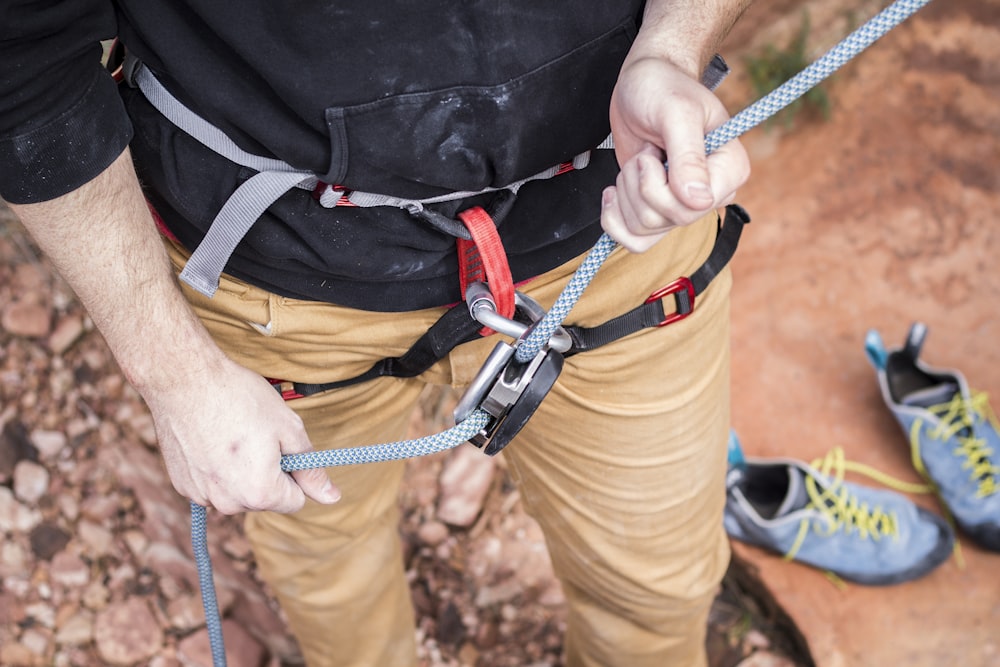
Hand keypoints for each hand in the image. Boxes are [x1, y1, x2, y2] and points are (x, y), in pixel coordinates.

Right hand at [143, 357, 340, 514]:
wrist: (184, 380)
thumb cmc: (239, 398)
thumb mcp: (288, 429)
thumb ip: (311, 470)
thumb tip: (332, 498)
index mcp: (260, 493)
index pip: (296, 501)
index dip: (296, 473)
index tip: (283, 446)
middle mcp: (228, 504)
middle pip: (266, 499)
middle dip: (269, 473)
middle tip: (257, 435)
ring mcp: (201, 496)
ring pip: (238, 493)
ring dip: (242, 472)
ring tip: (232, 435)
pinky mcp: (182, 485)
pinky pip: (214, 486)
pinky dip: (217, 469)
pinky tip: (211, 440)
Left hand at [602, 56, 749, 251]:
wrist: (644, 84)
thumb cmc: (664, 87)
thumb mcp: (676, 113)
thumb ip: (688, 155)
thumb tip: (698, 199)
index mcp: (730, 169)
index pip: (693, 208)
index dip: (660, 188)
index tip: (655, 156)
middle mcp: (711, 193)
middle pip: (666, 220)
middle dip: (639, 186)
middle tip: (644, 153)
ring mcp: (682, 204)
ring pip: (645, 229)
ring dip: (626, 193)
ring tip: (638, 160)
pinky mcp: (656, 209)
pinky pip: (634, 240)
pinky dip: (614, 219)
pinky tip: (614, 192)